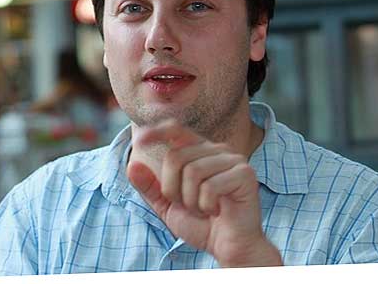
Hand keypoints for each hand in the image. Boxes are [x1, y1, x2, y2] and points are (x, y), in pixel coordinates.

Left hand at [127, 121, 281, 266]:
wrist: (229, 247)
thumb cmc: (202, 224)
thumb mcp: (167, 206)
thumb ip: (150, 187)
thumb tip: (132, 165)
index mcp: (200, 152)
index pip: (176, 130)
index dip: (157, 131)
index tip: (139, 140)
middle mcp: (217, 150)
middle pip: (176, 157)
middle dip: (173, 189)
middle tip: (189, 206)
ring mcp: (233, 160)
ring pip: (193, 171)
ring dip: (191, 200)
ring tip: (204, 209)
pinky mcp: (244, 174)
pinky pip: (210, 186)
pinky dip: (206, 205)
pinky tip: (217, 211)